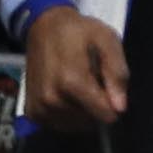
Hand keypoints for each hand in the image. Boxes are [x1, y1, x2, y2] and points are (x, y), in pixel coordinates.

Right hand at [23, 4, 128, 129]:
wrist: (43, 27)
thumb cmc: (79, 32)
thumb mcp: (107, 40)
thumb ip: (117, 72)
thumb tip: (120, 107)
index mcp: (71, 81)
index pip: (105, 115)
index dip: (113, 102)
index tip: (107, 85)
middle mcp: (52, 99)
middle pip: (91, 121)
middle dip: (96, 104)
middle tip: (90, 79)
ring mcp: (40, 107)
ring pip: (77, 125)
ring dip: (82, 110)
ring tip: (76, 85)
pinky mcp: (32, 112)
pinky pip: (60, 125)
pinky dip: (67, 114)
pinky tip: (65, 94)